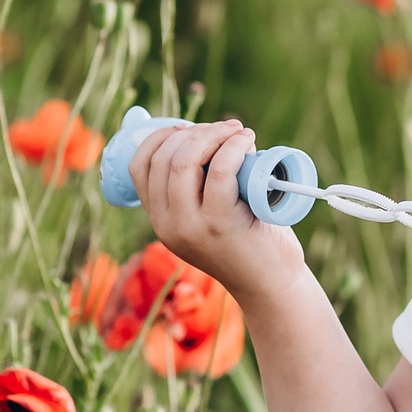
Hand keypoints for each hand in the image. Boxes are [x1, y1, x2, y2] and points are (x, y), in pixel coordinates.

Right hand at [129, 119, 305, 297]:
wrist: (272, 284)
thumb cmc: (249, 241)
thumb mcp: (210, 216)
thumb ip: (199, 187)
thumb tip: (205, 131)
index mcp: (160, 219)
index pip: (139, 165)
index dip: (162, 136)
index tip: (190, 127)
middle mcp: (167, 224)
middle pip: (164, 157)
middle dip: (195, 131)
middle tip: (226, 128)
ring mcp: (190, 226)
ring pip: (184, 161)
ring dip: (213, 134)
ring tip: (239, 132)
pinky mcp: (220, 223)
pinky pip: (219, 171)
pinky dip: (233, 147)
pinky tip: (246, 140)